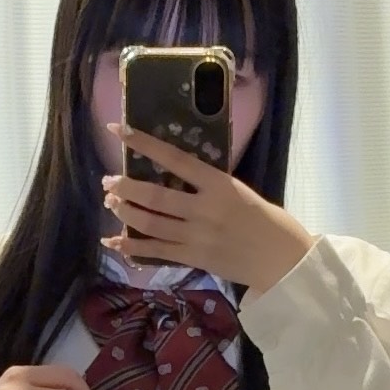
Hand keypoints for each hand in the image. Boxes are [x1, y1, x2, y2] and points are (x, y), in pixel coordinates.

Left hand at [103, 124, 313, 297]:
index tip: (120, 130)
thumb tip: (176, 175)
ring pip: (151, 223)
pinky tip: (113, 240)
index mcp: (218, 184)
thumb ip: (208, 184)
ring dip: (127, 211)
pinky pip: (156, 251)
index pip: (174, 159)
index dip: (144, 144)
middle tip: (108, 180)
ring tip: (111, 201)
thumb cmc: (264, 220)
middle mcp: (204, 210)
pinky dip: (132, 245)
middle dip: (127, 186)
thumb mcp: (239, 190)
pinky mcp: (194, 259)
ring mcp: (197, 237)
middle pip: (156, 196)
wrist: (281, 259)